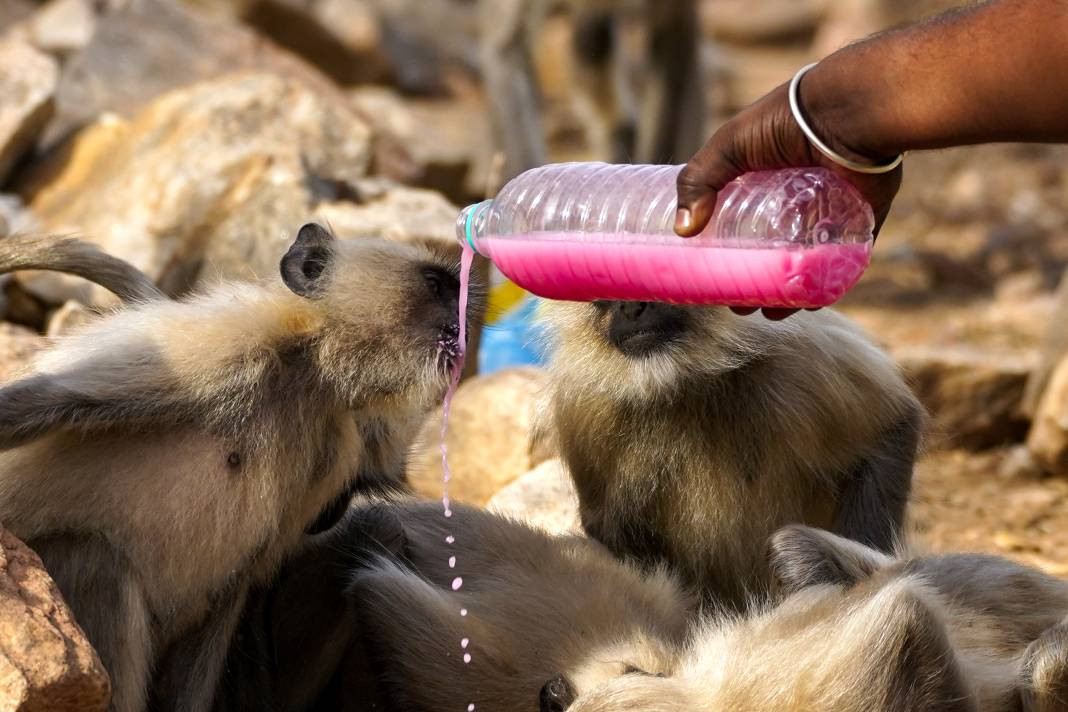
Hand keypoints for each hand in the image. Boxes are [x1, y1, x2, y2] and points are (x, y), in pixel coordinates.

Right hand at [674, 77, 901, 319]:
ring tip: (773, 311)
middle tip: (741, 305)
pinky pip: (844, 260)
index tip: (712, 280)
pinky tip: (810, 302)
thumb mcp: (728, 146)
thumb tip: (683, 231)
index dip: (725, 254)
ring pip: (806, 262)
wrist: (847, 111)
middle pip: (772, 251)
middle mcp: (796, 198)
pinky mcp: (860, 221)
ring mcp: (830, 211)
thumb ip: (698, 180)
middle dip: (755, 282)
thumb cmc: (784, 121)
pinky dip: (829, 283)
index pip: (740, 225)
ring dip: (789, 290)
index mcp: (764, 180)